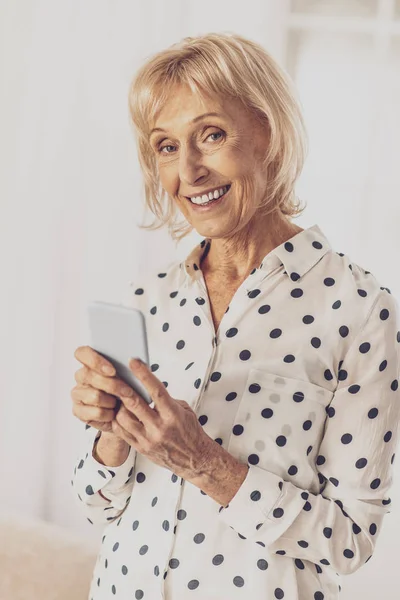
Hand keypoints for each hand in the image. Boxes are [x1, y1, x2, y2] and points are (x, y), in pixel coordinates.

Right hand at [71, 345, 136, 435]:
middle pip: (89, 375)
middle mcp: (81, 377)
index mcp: (91, 363)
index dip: (95, 361)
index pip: (82, 353)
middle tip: (127, 391)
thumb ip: (128, 367)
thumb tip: (136, 361)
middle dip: (112, 385)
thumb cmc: (126, 392)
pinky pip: (95, 412)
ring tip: (118, 403)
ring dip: (112, 401)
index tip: (112, 371)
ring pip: (94, 395)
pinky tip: (112, 413)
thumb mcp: (130, 378)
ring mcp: (77, 394)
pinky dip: (108, 414)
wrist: (124, 417)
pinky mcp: (78, 411)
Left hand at [111, 358, 214, 479]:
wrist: (194, 459)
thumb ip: (166, 400)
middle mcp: (160, 427)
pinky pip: (121, 431)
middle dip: (123, 388)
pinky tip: (119, 413)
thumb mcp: (184, 410)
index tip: (133, 362)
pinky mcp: (140, 448)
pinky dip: (117, 419)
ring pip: (123, 417)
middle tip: (115, 377)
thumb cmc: (190, 432)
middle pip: (135, 404)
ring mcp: (148, 439)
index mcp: (173, 414)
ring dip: (119, 405)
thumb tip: (148, 387)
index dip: (144, 374)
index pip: (156, 390)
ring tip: (118, 397)